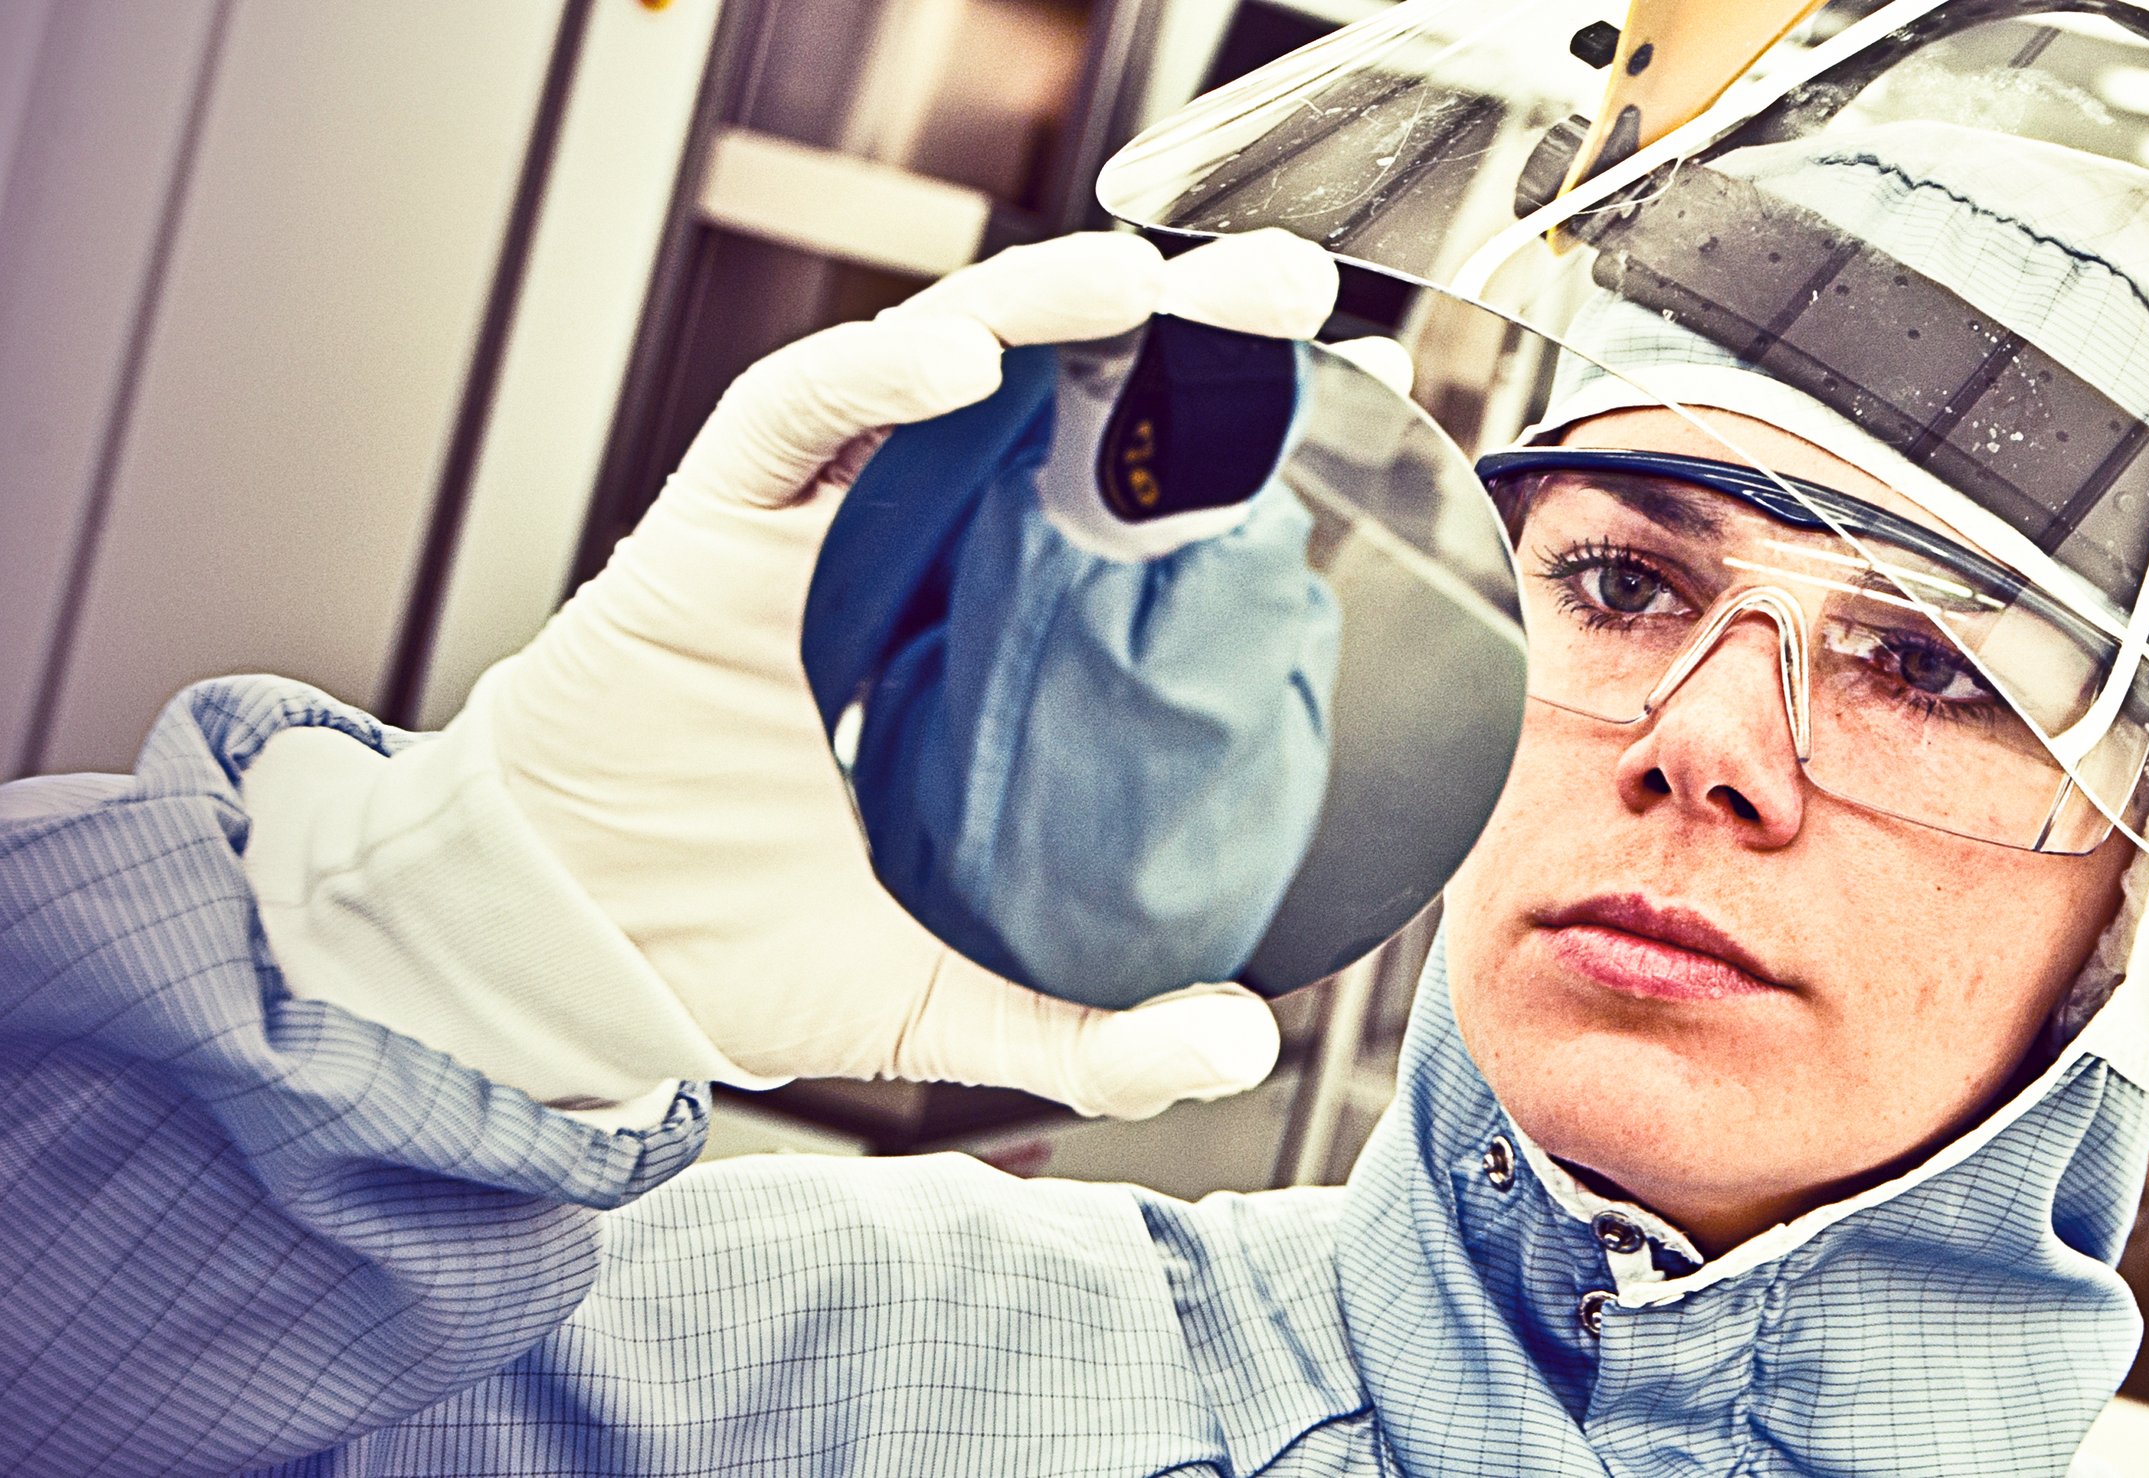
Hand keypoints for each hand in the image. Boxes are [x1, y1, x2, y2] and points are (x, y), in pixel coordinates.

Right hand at [464, 230, 1336, 1118]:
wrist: (570, 965)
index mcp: (975, 633)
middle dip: (1159, 322)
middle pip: (1044, 395)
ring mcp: (801, 533)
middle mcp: (901, 556)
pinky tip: (953, 367)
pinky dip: (868, 382)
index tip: (1318, 384)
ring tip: (1133, 285)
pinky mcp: (699, 535)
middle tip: (1279, 287)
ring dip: (1028, 311)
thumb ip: (1088, 1035)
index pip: (1110, 492)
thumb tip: (1243, 1049)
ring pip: (924, 372)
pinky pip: (787, 423)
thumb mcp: (945, 1004)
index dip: (1206, 426)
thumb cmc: (735, 950)